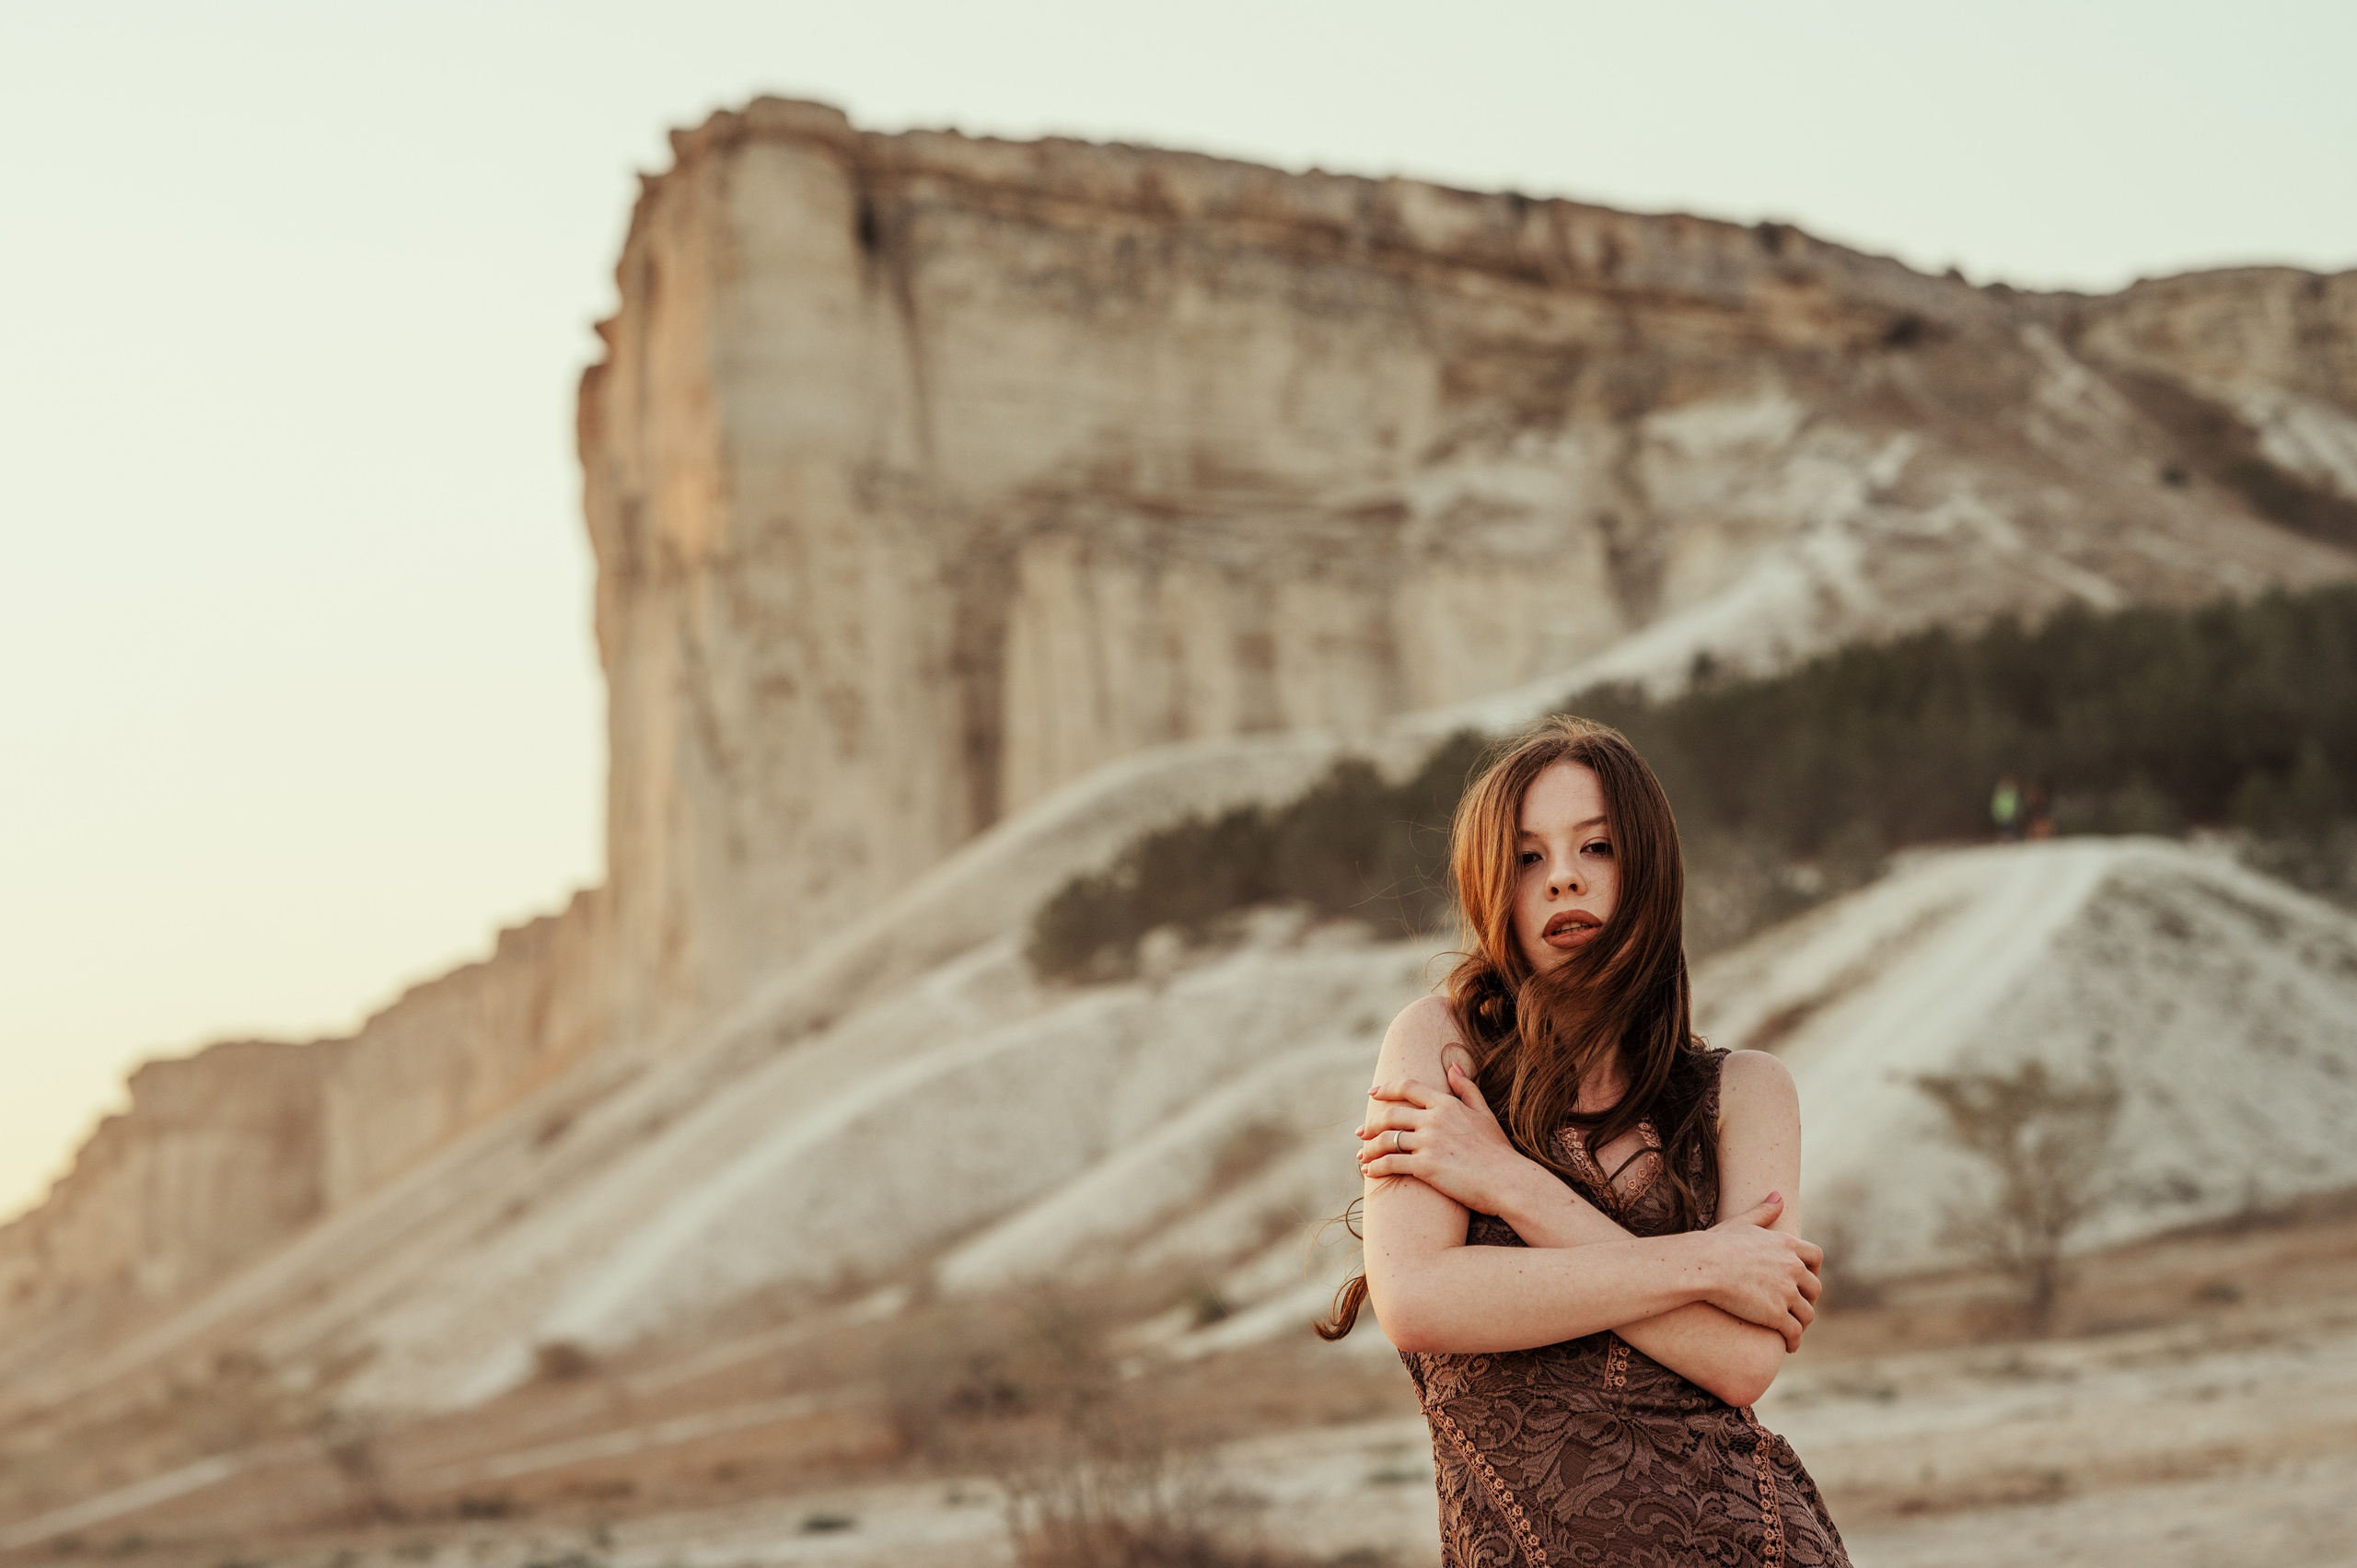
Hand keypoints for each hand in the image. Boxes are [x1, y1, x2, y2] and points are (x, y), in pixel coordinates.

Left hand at [1357, 1060, 1538, 1218]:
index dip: (1386, 1088)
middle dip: (1371, 1123)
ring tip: (1362, 1156)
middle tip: (1360, 1132)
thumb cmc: (1499, 1151)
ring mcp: (1429, 1142)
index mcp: (1446, 1104)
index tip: (1373, 1093)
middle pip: (1391, 1115)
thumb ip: (1466, 1089)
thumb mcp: (1484, 1113)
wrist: (1509, 1181)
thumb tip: (1452, 1066)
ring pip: (1387, 1139)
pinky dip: (1376, 1167)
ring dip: (1369, 1148)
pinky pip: (1391, 1163)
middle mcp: (1434, 1119)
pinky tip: (1370, 1172)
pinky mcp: (1426, 1167)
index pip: (1408, 1087)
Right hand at [1701, 1192, 1823, 1351]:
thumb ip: (1763, 1211)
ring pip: (1807, 1314)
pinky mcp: (1776, 1315)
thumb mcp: (1741, 1222)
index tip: (1806, 1278)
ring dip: (1802, 1323)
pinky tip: (1788, 1345)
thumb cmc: (1716, 1243)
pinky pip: (1794, 1333)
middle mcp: (1792, 1268)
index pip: (1816, 1256)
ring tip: (1793, 1330)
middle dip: (1809, 1299)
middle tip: (1798, 1306)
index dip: (1814, 1269)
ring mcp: (1786, 1292)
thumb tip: (1778, 1194)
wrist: (1703, 1265)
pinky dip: (1794, 1341)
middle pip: (1814, 1288)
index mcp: (1787, 1244)